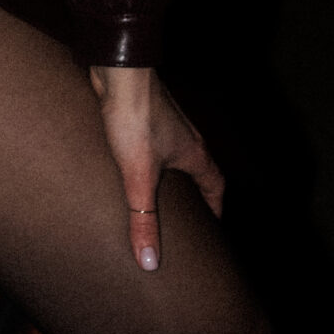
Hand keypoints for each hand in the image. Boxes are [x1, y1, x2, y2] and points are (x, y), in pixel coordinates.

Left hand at [89, 64, 224, 271]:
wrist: (118, 71)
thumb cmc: (134, 119)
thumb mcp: (138, 178)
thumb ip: (144, 220)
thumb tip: (150, 262)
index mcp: (194, 153)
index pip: (215, 186)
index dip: (215, 208)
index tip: (213, 227)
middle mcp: (185, 136)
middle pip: (197, 171)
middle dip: (192, 195)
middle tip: (183, 218)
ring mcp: (165, 123)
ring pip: (173, 156)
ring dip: (168, 175)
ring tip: (153, 195)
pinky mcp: (142, 114)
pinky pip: (151, 143)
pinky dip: (147, 158)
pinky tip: (126, 166)